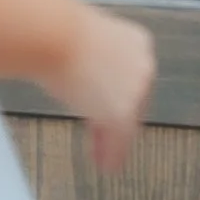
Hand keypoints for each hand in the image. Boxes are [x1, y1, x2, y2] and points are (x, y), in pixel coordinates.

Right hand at [43, 5, 154, 171]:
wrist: (55, 38)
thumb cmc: (58, 34)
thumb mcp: (84, 43)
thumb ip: (94, 59)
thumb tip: (83, 76)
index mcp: (137, 42)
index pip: (131, 76)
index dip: (117, 96)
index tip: (108, 110)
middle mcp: (144, 65)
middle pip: (133, 100)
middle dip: (117, 122)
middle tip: (105, 140)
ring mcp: (136, 89)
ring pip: (128, 121)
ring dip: (115, 142)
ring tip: (106, 160)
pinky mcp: (123, 111)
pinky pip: (121, 138)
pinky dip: (113, 154)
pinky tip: (107, 165)